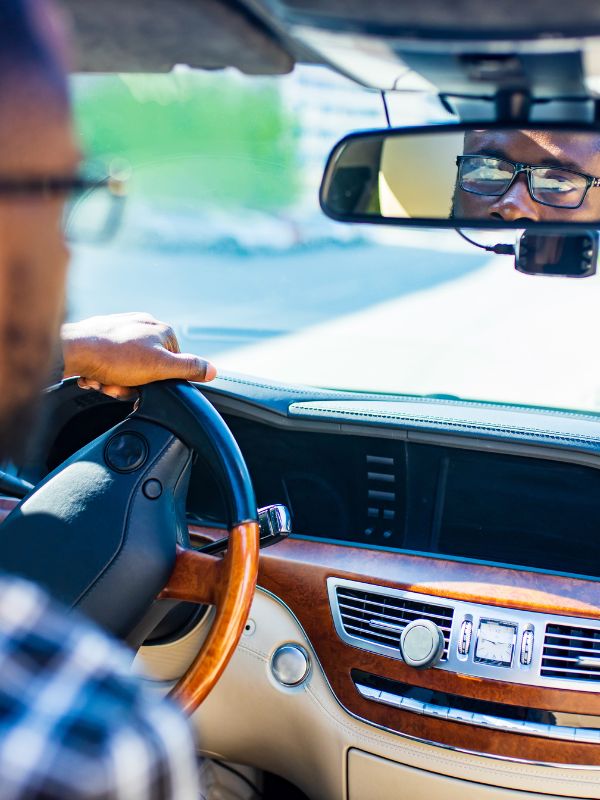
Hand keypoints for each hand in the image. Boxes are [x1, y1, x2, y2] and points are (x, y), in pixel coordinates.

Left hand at [61, 312, 216, 399]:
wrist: (72, 351)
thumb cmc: (115, 357)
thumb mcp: (160, 366)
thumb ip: (188, 368)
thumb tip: (212, 370)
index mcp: (161, 330)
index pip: (173, 364)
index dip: (160, 381)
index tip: (145, 385)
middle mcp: (142, 325)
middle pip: (148, 369)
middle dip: (134, 383)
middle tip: (120, 384)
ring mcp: (120, 330)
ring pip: (127, 370)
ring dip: (116, 382)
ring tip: (105, 380)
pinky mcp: (101, 337)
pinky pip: (109, 364)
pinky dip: (103, 374)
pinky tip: (95, 375)